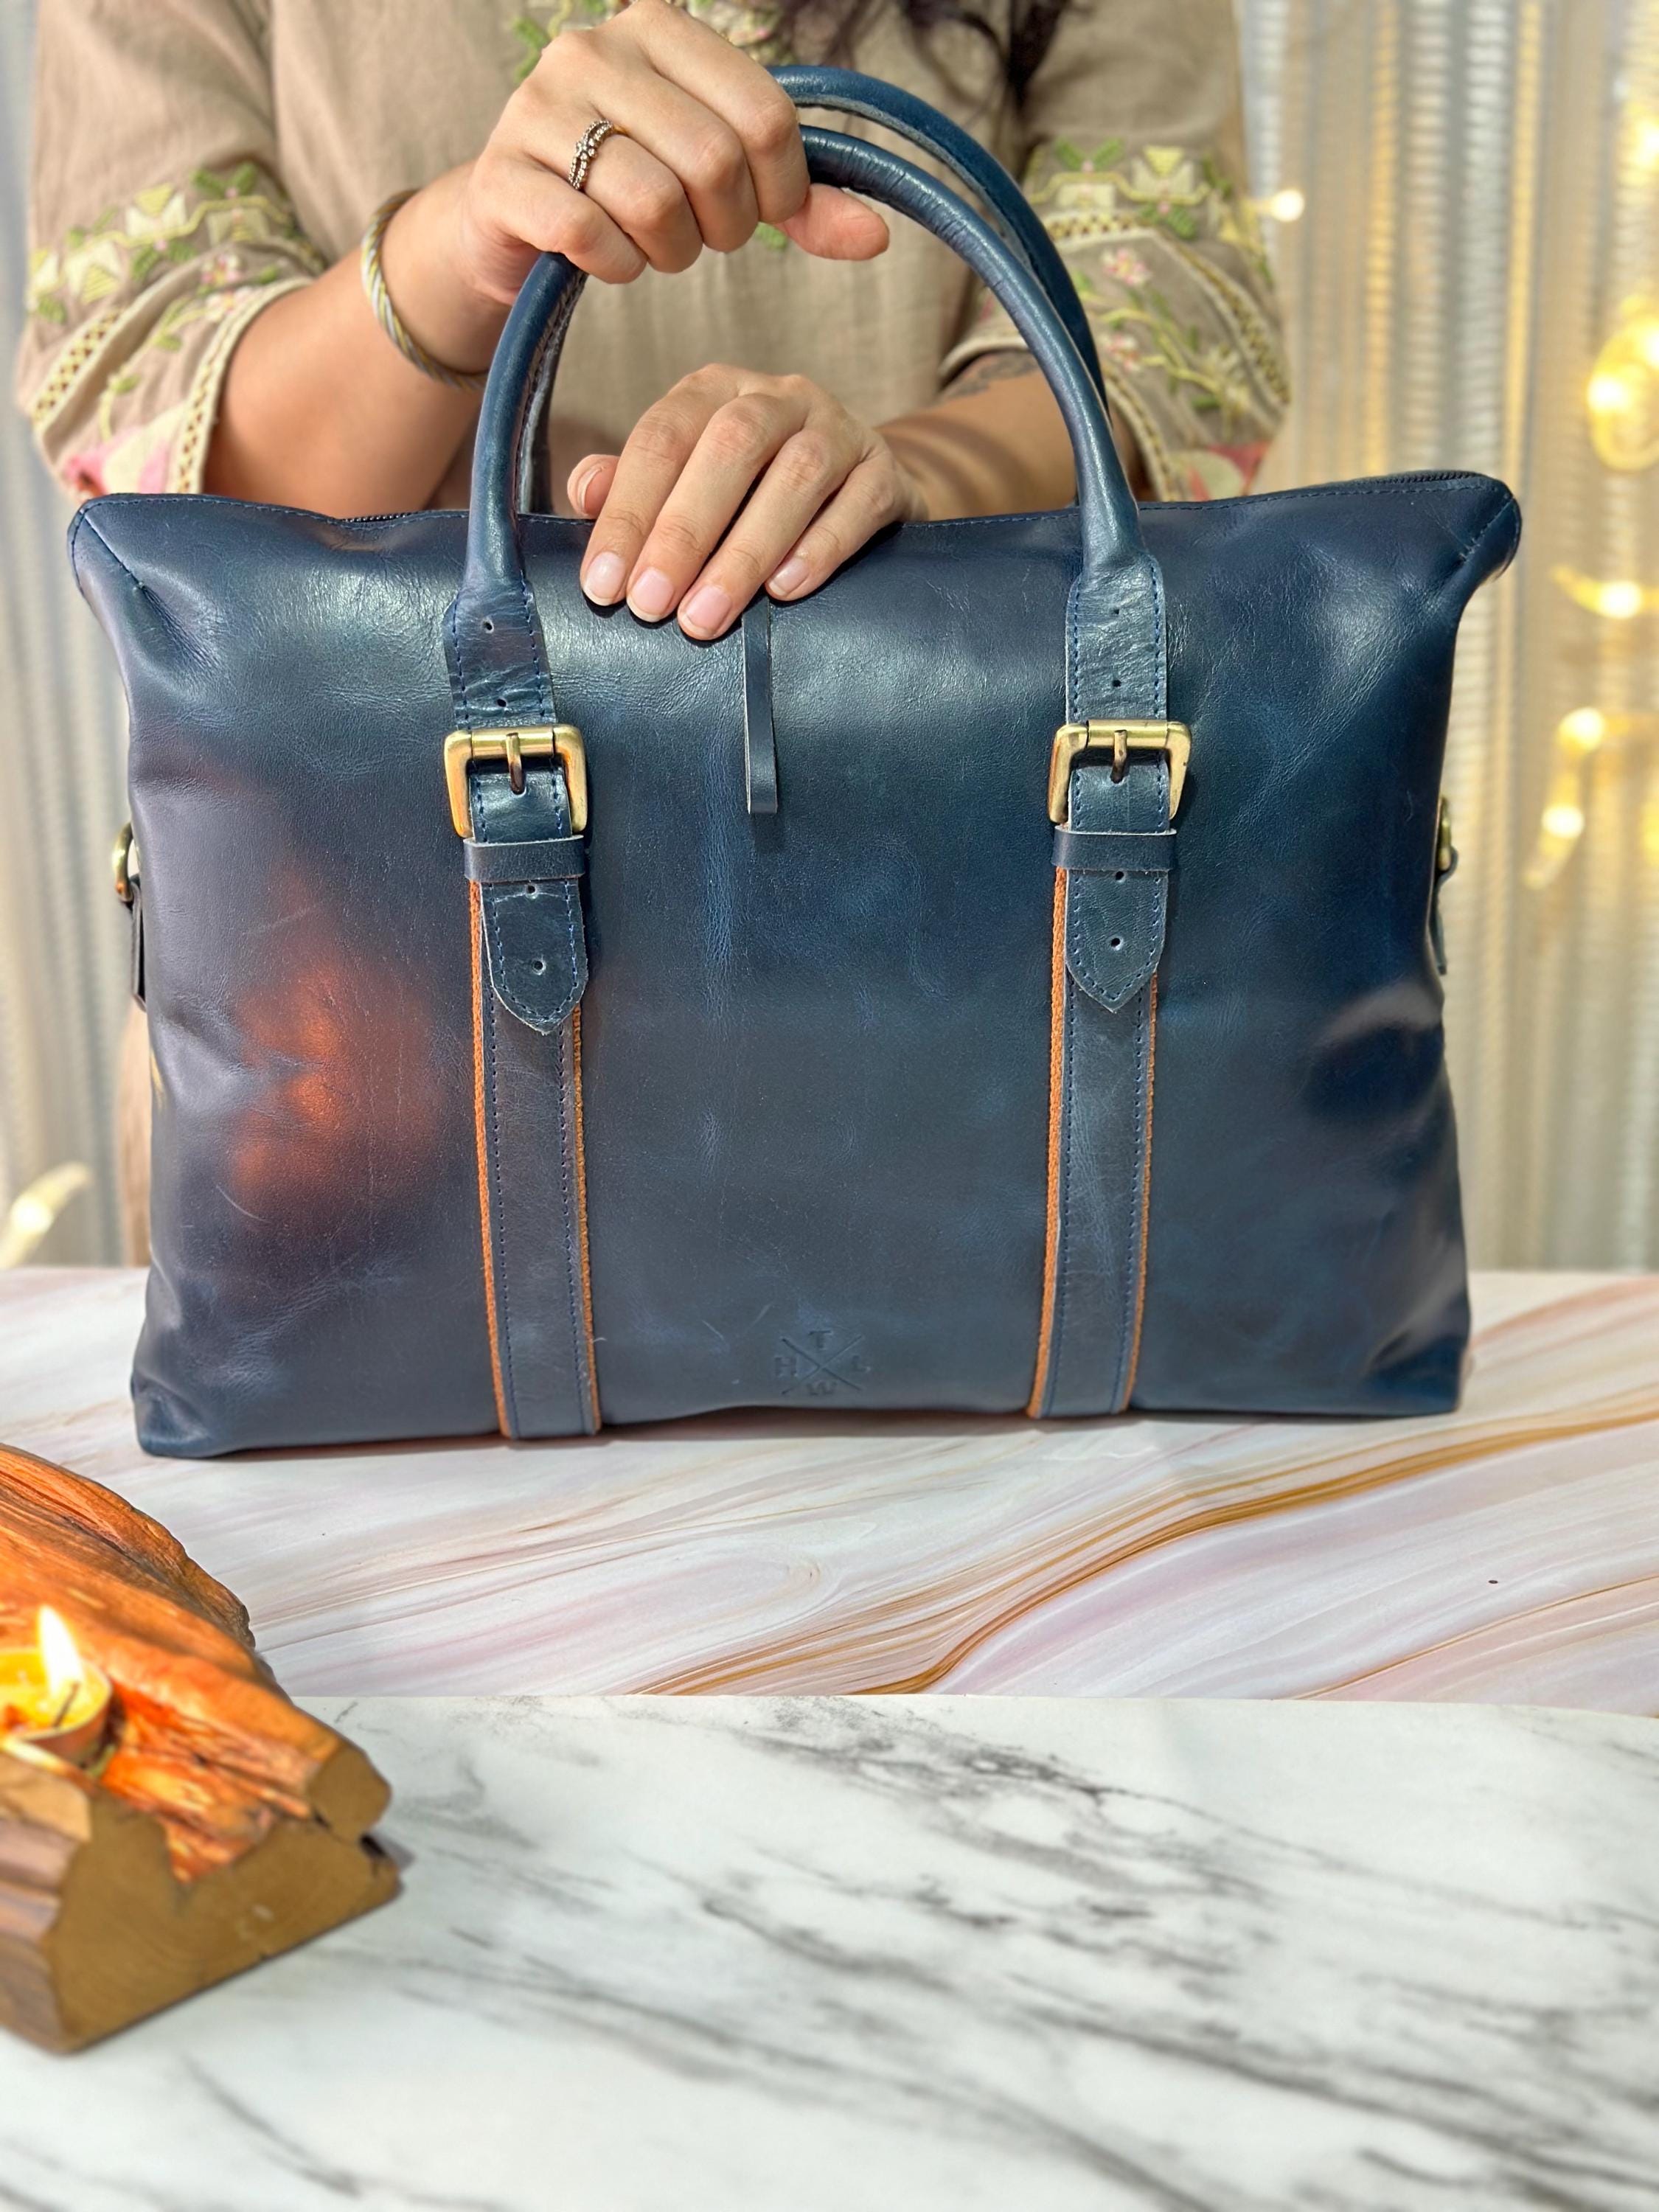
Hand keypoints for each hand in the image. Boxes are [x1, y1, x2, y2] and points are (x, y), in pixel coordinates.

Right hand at [454, 0, 886, 305]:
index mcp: (661, 28)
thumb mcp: (720, 178)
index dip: (782, 191)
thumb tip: (876, 239)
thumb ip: (799, 201)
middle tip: (701, 236)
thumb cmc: (630, 185)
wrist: (513, 215)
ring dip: (669, 252)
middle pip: (713, 162)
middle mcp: (596, 49)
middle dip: (724, 227)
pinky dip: (615, 265)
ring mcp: (539, 105)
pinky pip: (590, 235)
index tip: (763, 213)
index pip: (765, 116)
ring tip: (652, 246)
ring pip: (653, 203)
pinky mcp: (504, 173)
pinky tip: (606, 257)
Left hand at [569, 365, 929, 636]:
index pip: (662, 438)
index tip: (603, 585)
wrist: (863, 494)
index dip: (628, 512)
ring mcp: (838, 431)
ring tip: (706, 617)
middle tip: (650, 605)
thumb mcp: (689, 483)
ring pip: (797, 474)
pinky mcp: (885, 473)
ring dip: (745, 551)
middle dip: (683, 531)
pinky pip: (858, 503)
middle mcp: (778, 398)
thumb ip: (634, 485)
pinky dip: (820, 548)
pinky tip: (785, 590)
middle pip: (730, 445)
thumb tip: (585, 490)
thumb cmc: (756, 495)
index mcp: (715, 392)